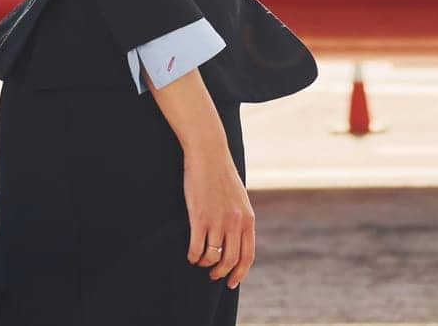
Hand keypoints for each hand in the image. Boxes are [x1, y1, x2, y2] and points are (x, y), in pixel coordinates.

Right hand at [183, 141, 255, 288]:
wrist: (209, 154)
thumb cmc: (222, 175)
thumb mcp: (239, 199)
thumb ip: (240, 219)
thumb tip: (237, 239)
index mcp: (247, 219)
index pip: (247, 256)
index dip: (240, 273)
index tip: (232, 282)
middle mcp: (235, 223)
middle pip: (230, 260)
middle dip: (221, 273)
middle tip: (212, 274)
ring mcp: (217, 221)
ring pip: (212, 257)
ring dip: (205, 264)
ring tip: (199, 261)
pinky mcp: (199, 218)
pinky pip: (196, 247)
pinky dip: (192, 255)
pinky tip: (190, 254)